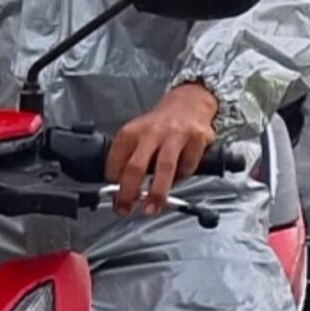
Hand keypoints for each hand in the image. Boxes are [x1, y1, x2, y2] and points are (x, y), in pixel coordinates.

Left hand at [106, 83, 218, 215]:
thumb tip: (121, 189)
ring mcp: (175, 135)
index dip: (113, 184)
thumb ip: (129, 159)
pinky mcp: (196, 138)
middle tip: (126, 209)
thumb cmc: (161, 124)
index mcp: (132, 132)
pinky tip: (178, 177)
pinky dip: (182, 177)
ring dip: (156, 193)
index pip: (116, 162)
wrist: (190, 101)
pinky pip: (188, 165)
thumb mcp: (138, 135)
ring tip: (152, 208)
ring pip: (164, 168)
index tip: (115, 199)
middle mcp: (152, 132)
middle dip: (128, 192)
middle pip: (135, 166)